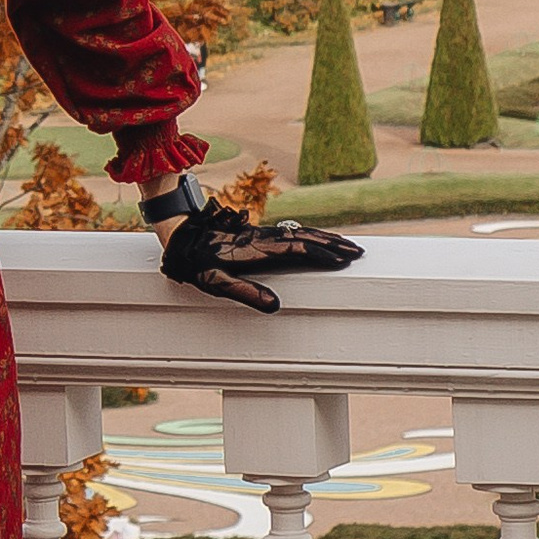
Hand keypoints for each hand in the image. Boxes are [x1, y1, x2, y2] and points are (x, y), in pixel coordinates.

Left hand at [154, 195, 361, 314]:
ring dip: (325, 237)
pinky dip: (310, 235)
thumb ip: (245, 293)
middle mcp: (263, 238)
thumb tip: (275, 306)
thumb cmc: (196, 263)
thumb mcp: (216, 284)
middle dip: (333, 244)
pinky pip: (291, 232)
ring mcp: (262, 233)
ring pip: (300, 232)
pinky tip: (316, 239)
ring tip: (346, 244)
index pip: (297, 250)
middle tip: (358, 251)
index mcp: (257, 250)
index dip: (321, 254)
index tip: (344, 260)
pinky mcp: (258, 233)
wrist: (180, 235)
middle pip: (305, 237)